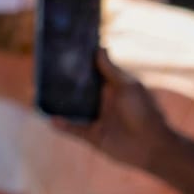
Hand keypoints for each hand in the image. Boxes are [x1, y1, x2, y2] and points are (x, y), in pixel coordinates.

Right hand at [51, 49, 174, 171]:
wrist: (154, 146)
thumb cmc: (145, 112)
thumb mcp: (128, 86)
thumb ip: (111, 69)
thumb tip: (100, 47)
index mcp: (112, 87)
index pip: (92, 72)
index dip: (79, 63)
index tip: (62, 50)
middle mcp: (102, 101)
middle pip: (79, 90)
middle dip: (64, 82)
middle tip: (44, 70)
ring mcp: (97, 119)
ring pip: (73, 109)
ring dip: (59, 103)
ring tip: (40, 94)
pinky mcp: (94, 136)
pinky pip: (74, 130)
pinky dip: (62, 125)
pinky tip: (50, 119)